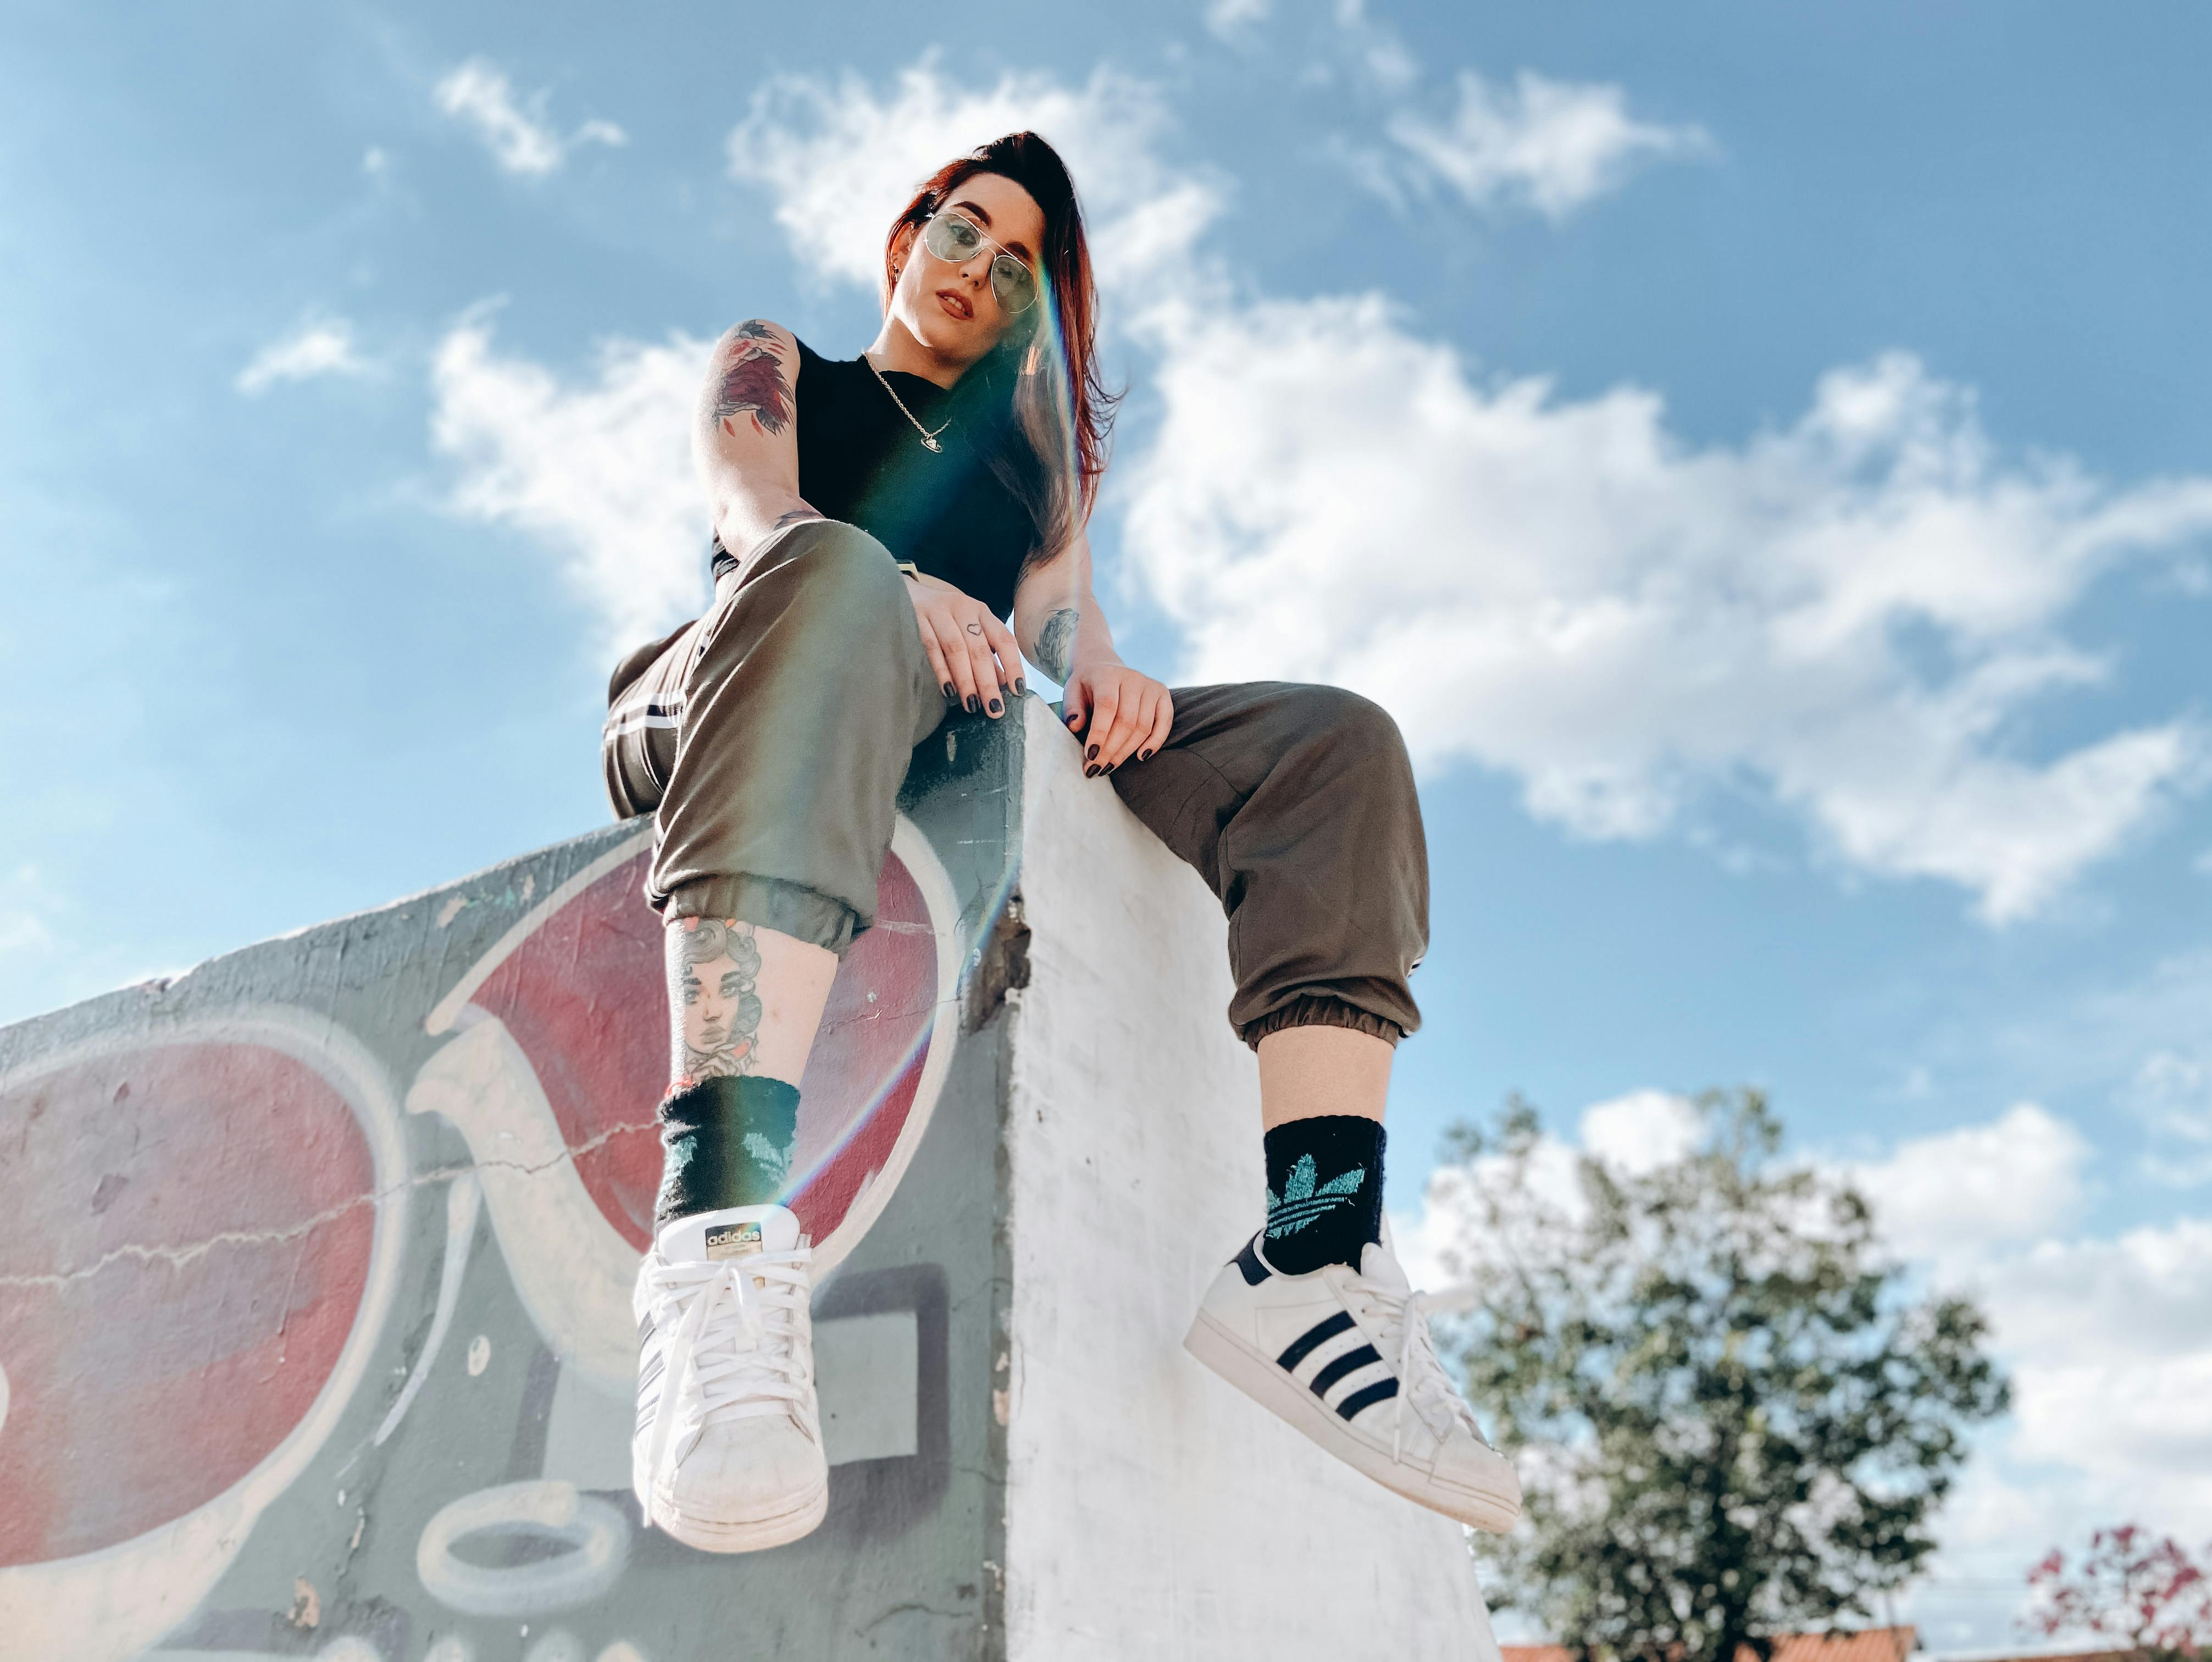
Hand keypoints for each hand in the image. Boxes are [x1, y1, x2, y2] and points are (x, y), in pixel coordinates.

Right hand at [907, 572, 1021, 717]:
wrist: (905, 592)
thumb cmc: (943, 617)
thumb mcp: (967, 629)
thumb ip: (984, 654)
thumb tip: (1003, 685)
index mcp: (981, 612)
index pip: (1003, 639)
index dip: (1013, 665)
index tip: (1017, 690)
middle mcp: (963, 608)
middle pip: (979, 649)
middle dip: (988, 682)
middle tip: (994, 709)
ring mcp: (938, 611)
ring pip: (956, 649)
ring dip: (966, 680)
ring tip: (972, 705)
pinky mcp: (916, 617)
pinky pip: (931, 647)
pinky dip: (941, 670)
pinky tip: (949, 690)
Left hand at [1064, 661, 1172, 775]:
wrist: (1104, 668)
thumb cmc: (1086, 686)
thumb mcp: (1072, 691)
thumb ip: (1072, 708)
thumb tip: (1075, 725)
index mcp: (1108, 675)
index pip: (1107, 706)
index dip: (1099, 733)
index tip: (1090, 755)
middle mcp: (1132, 678)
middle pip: (1126, 721)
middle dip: (1111, 749)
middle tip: (1097, 768)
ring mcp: (1150, 686)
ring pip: (1143, 726)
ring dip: (1127, 751)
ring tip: (1110, 766)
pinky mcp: (1163, 694)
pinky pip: (1164, 722)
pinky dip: (1155, 742)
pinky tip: (1141, 756)